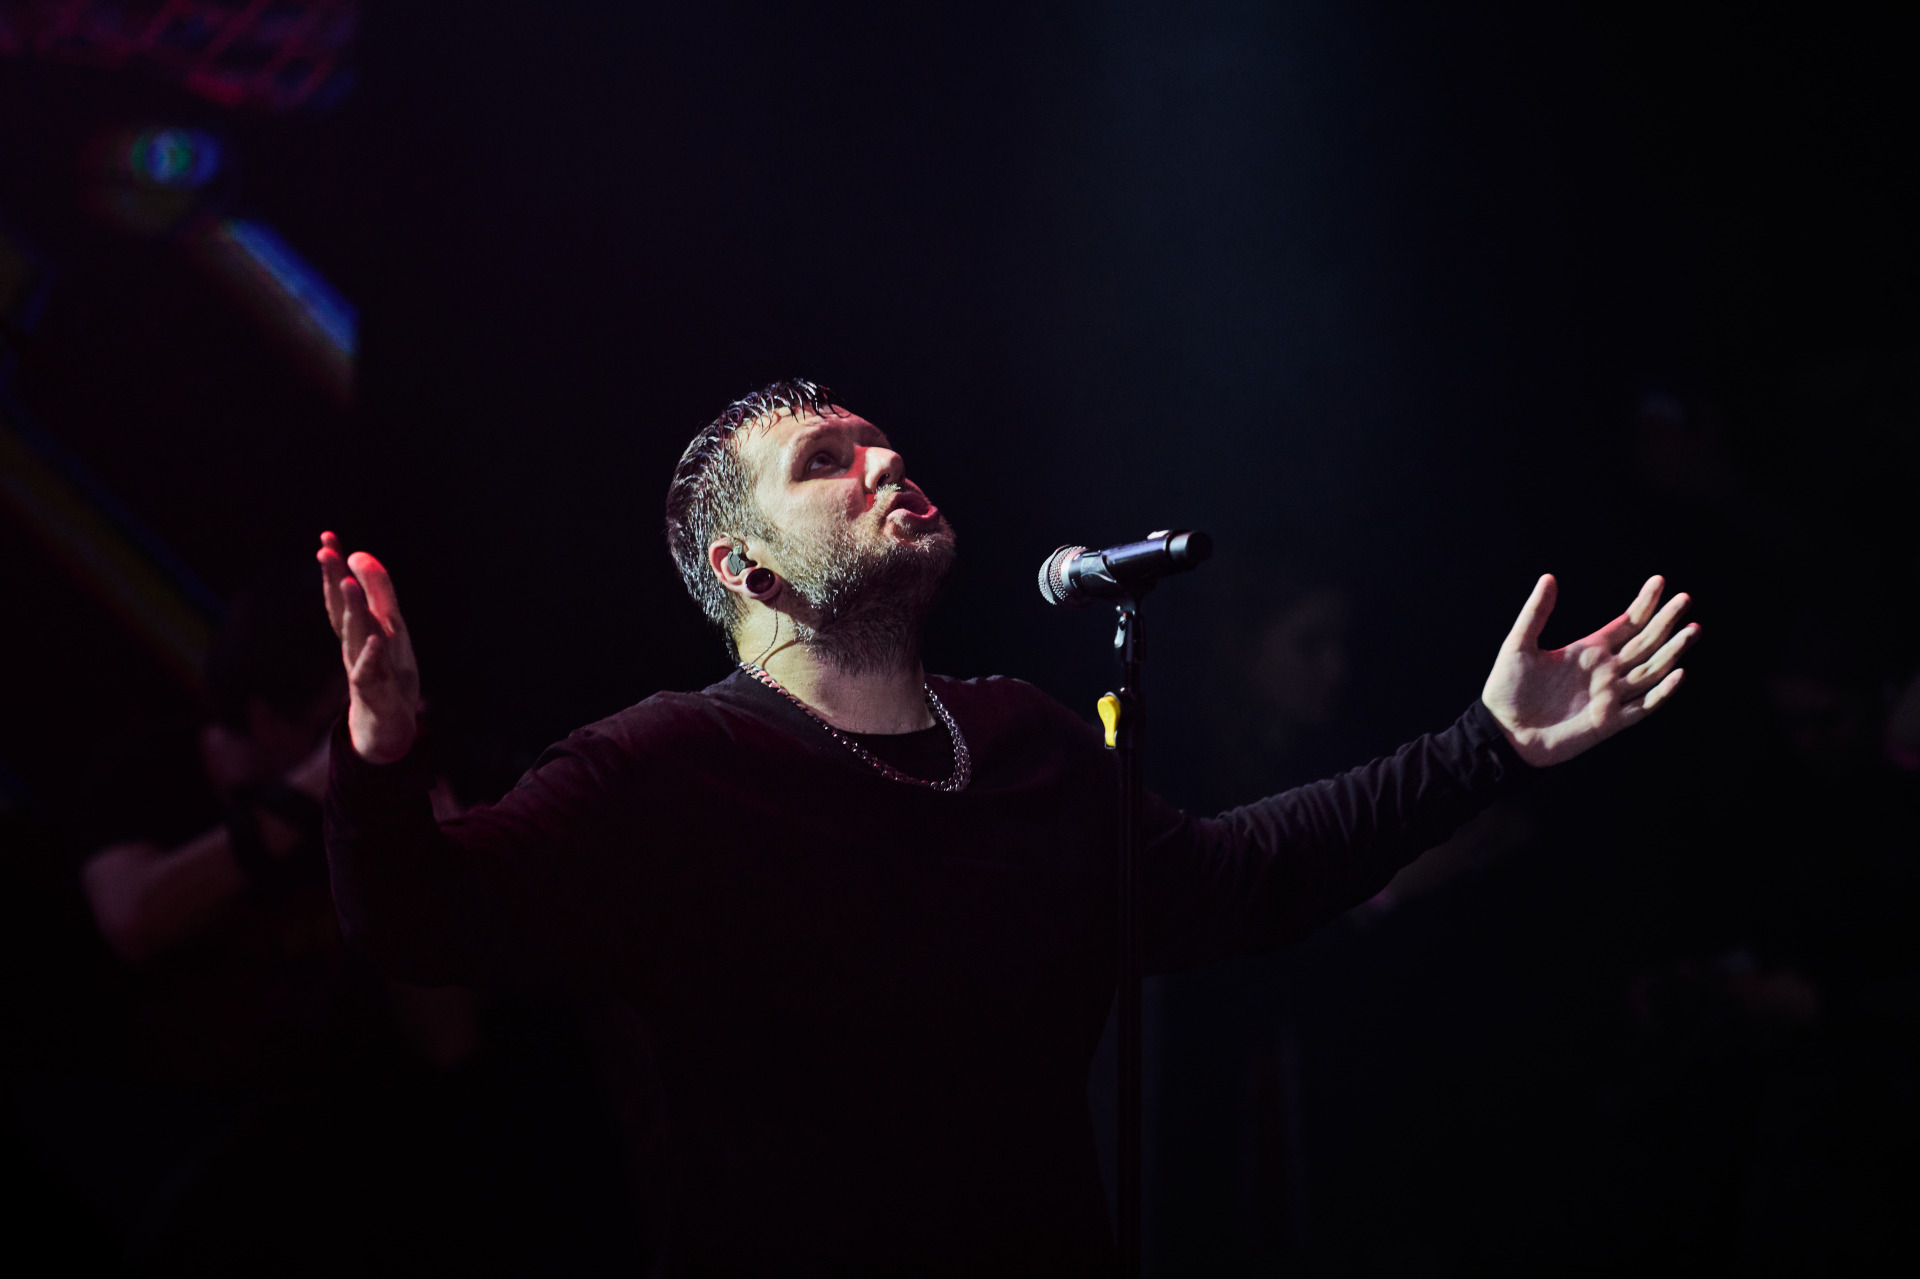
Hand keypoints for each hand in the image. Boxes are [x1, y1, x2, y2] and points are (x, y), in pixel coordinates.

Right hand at [318, 531, 420, 763]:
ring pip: (355, 638)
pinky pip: (371, 673)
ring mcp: (364, 670)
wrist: (386, 728)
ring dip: (351, 610)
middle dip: (333, 580)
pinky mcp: (376, 693)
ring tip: (347, 583)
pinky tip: (375, 639)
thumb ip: (377, 594)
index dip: (334, 567)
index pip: (341, 595)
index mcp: (358, 631)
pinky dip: (372, 656)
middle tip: (325, 551)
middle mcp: (355, 647)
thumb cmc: (386, 674)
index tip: (327, 537)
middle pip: (342, 610)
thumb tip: (360, 555)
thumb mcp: (388, 630)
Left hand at [1481, 574, 1697, 766]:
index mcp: (1588, 650)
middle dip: (1666, 622)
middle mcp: (1605, 671)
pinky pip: (1643, 706)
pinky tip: (1679, 673)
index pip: (1626, 623)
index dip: (1644, 604)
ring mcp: (1610, 696)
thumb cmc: (1507, 689)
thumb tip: (1549, 577)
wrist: (1503, 732)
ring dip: (1672, 651)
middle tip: (1686, 598)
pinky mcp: (1610, 722)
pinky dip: (1662, 692)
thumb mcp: (1519, 644)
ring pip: (1651, 670)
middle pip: (1645, 642)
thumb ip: (1536, 613)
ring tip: (1693, 629)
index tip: (1660, 581)